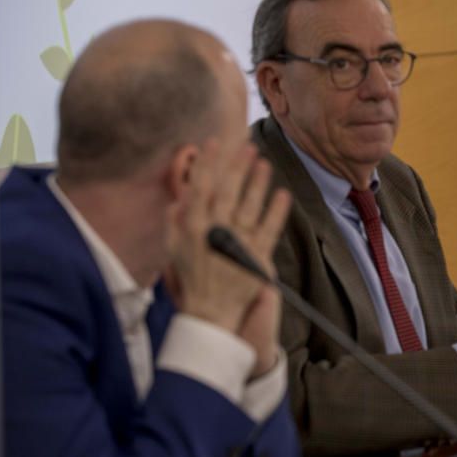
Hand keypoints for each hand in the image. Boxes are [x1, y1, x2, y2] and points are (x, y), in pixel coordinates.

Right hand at [167, 140, 290, 373]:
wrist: (209, 314)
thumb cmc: (192, 280)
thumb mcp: (174, 250)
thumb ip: (175, 222)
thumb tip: (181, 196)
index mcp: (192, 229)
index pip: (199, 188)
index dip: (207, 163)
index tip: (214, 142)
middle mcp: (214, 233)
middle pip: (226, 191)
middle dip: (236, 166)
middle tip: (247, 146)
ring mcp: (237, 244)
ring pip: (249, 206)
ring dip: (257, 182)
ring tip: (264, 163)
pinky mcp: (257, 257)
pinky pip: (269, 230)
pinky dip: (277, 212)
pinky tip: (283, 195)